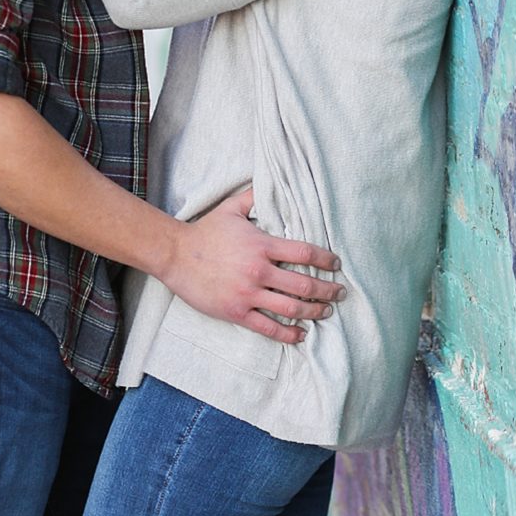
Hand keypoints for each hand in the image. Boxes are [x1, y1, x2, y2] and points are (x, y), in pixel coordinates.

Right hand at [161, 189, 346, 345]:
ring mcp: (248, 294)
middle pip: (304, 285)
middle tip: (340, 293)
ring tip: (326, 312)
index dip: (326, 260)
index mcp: (261, 245)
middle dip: (327, 291)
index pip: (304, 253)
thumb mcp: (230, 208)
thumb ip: (254, 196)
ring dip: (314, 312)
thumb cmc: (204, 231)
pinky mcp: (236, 312)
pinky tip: (300, 334)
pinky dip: (288, 334)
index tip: (337, 264)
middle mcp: (258, 270)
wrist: (175, 255)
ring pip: (291, 308)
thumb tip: (270, 180)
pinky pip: (268, 327)